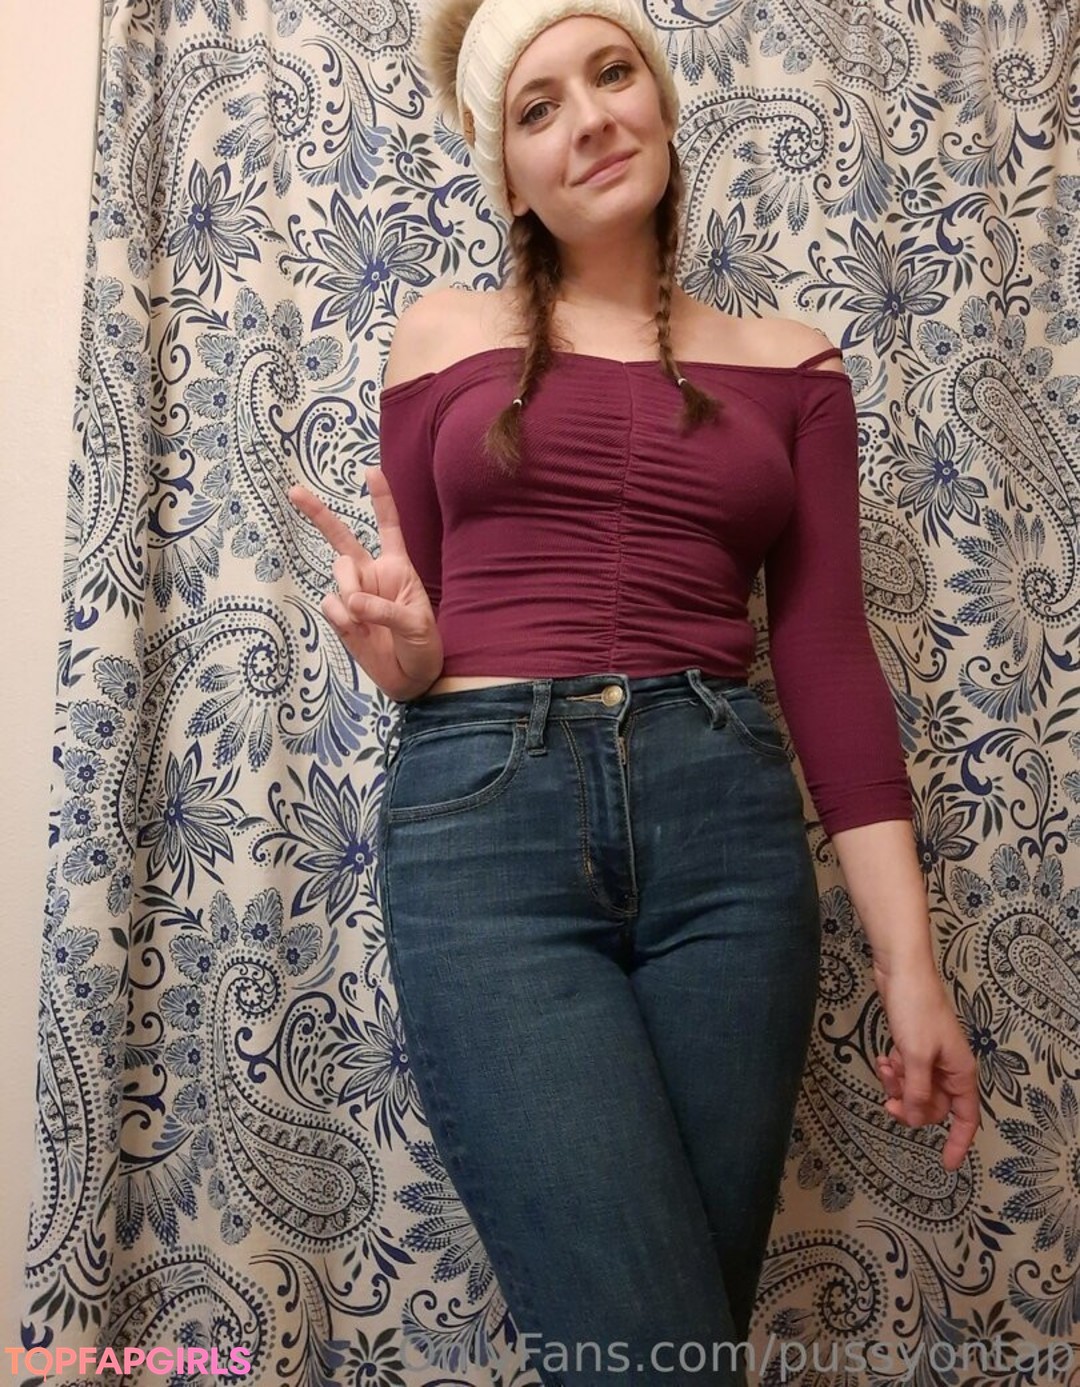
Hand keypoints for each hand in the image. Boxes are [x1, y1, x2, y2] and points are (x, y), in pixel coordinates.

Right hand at [288, 469, 442, 700]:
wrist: (412, 681)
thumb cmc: (423, 647)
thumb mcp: (416, 625)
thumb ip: (385, 610)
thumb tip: (350, 601)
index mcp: (397, 568)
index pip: (388, 527)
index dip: (381, 499)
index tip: (370, 470)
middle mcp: (371, 575)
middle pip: (341, 538)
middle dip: (318, 513)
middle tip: (294, 491)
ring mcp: (352, 594)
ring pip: (337, 573)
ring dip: (349, 590)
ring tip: (365, 619)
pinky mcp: (339, 616)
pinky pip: (329, 603)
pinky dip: (340, 616)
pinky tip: (356, 631)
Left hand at [871, 959, 980, 1171]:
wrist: (901, 970)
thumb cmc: (915, 1009)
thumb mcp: (915, 1056)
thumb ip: (918, 1092)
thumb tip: (918, 1120)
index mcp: (960, 1073)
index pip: (966, 1118)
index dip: (958, 1143)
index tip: (947, 1166)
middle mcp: (950, 1068)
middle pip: (934, 1107)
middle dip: (911, 1107)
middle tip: (889, 1101)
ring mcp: (931, 1057)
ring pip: (916, 1090)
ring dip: (898, 1086)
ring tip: (885, 1068)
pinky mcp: (913, 1046)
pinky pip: (906, 1073)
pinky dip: (893, 1071)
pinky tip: (882, 1059)